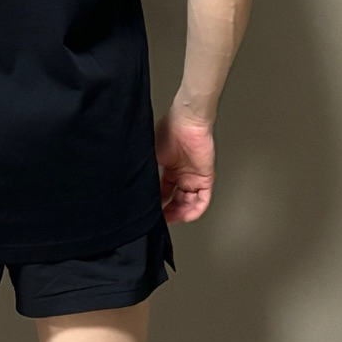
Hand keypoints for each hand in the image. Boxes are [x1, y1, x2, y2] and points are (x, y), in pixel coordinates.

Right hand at [154, 106, 214, 223]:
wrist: (185, 122)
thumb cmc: (169, 130)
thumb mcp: (152, 154)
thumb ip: (148, 171)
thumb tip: (136, 184)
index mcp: (170, 167)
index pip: (164, 191)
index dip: (158, 203)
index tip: (150, 211)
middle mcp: (182, 174)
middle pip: (177, 199)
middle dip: (168, 211)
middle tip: (159, 219)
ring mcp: (194, 177)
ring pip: (189, 203)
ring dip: (179, 213)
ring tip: (169, 219)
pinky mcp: (206, 178)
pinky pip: (203, 200)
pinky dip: (194, 210)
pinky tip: (185, 215)